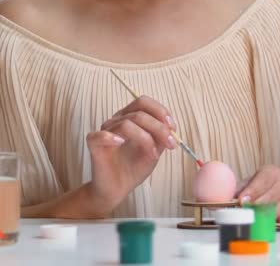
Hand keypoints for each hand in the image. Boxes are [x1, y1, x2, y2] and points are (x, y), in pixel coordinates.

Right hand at [86, 96, 177, 213]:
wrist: (118, 188)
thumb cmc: (134, 167)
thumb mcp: (155, 149)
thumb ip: (161, 136)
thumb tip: (171, 127)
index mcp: (131, 117)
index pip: (143, 102)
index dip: (160, 112)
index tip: (173, 128)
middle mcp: (117, 120)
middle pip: (139, 113)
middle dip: (159, 128)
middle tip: (170, 144)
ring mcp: (105, 131)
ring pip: (126, 124)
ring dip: (145, 138)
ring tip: (153, 154)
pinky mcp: (94, 145)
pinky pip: (100, 135)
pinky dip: (111, 137)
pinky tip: (121, 143)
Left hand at [237, 165, 279, 223]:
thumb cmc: (260, 190)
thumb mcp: (248, 185)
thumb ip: (237, 191)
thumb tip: (223, 199)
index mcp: (270, 172)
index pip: (262, 179)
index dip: (252, 190)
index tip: (242, 200)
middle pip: (272, 194)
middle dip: (259, 205)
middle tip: (249, 213)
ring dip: (272, 212)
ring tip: (262, 220)